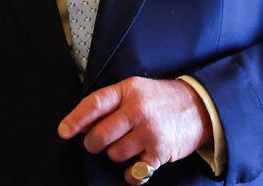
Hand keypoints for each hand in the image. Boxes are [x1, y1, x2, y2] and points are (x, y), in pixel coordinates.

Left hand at [58, 77, 212, 183]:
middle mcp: (137, 110)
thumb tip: (82, 126)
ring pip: (114, 153)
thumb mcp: (135, 89)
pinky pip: (134, 172)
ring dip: (115, 154)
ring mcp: (149, 132)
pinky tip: (134, 165)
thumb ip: (110, 103)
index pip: (94, 105)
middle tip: (98, 143)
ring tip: (126, 145)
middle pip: (100, 135)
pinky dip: (130, 173)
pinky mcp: (160, 152)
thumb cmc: (160, 99)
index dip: (75, 120)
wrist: (199, 107)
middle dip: (94, 143)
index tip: (63, 132)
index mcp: (127, 91)